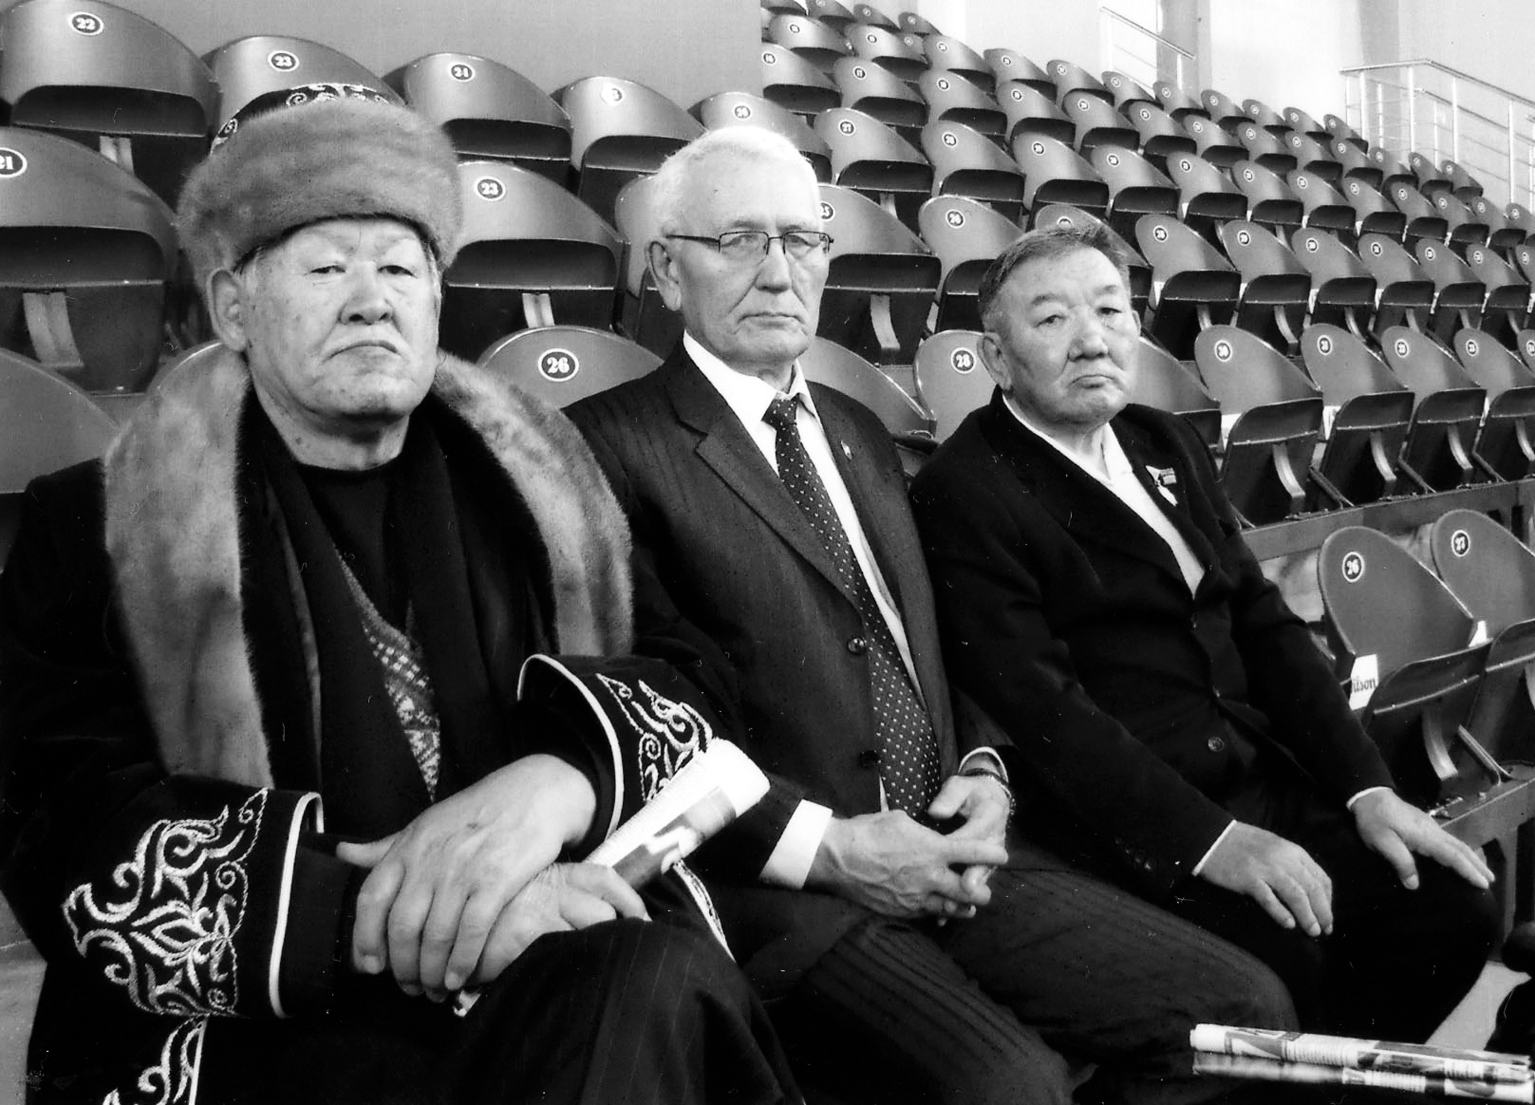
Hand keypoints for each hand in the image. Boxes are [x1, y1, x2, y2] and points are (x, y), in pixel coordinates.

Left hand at [337, 754, 596, 998]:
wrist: (535, 793)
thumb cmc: (479, 811)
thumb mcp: (427, 823)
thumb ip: (386, 846)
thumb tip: (343, 853)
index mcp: (408, 846)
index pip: (371, 899)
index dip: (365, 938)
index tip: (370, 966)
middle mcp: (430, 859)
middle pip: (401, 927)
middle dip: (402, 966)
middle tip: (408, 986)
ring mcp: (463, 871)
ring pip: (435, 936)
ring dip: (431, 971)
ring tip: (434, 988)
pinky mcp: (496, 881)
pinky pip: (471, 932)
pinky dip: (462, 961)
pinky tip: (459, 976)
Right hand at [469, 863, 648, 987]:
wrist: (443, 912)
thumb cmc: (486, 908)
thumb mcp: (521, 889)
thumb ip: (551, 895)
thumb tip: (588, 915)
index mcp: (554, 873)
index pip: (605, 879)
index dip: (630, 901)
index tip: (644, 921)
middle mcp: (552, 886)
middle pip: (604, 908)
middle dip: (616, 932)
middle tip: (620, 953)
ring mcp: (540, 908)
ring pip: (591, 930)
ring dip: (595, 952)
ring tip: (594, 969)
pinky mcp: (527, 932)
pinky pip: (567, 950)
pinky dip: (573, 965)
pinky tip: (566, 975)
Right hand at [807, 809, 1008, 919]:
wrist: (836, 858)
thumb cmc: (866, 832)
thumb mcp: (899, 819)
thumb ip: (922, 832)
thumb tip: (929, 835)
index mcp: (932, 849)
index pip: (973, 852)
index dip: (992, 854)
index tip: (1002, 855)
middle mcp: (930, 877)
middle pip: (971, 891)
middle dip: (981, 889)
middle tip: (983, 887)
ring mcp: (916, 898)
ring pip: (952, 909)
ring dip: (963, 906)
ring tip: (970, 905)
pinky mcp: (902, 911)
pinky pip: (928, 915)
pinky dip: (937, 912)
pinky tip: (938, 910)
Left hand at [927, 773, 1010, 899]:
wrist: (990, 801)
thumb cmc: (970, 793)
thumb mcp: (960, 786)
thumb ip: (950, 798)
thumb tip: (936, 812)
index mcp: (989, 818)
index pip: (973, 833)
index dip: (960, 844)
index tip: (944, 851)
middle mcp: (993, 842)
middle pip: (982, 863)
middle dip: (973, 876)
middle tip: (965, 888)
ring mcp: (987, 860)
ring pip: (976, 880)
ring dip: (963, 896)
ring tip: (950, 909)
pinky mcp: (979, 869)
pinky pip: (970, 887)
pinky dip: (956, 902)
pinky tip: (941, 917)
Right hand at [1199, 821, 1333, 935]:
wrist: (1211, 836)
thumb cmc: (1243, 843)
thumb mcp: (1275, 847)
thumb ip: (1292, 864)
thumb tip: (1309, 892)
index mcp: (1293, 850)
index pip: (1320, 878)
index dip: (1328, 900)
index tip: (1326, 915)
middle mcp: (1284, 858)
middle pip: (1312, 889)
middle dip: (1323, 912)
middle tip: (1325, 929)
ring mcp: (1266, 868)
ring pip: (1296, 895)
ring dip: (1308, 916)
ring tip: (1312, 931)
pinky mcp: (1248, 878)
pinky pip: (1270, 899)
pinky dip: (1281, 913)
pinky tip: (1288, 924)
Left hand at [1352, 789, 1492, 890]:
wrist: (1369, 795)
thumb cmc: (1374, 820)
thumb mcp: (1381, 842)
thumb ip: (1400, 861)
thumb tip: (1415, 884)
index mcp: (1425, 836)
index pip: (1453, 855)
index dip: (1468, 870)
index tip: (1483, 884)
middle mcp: (1433, 830)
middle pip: (1460, 849)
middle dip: (1477, 865)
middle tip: (1491, 880)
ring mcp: (1430, 826)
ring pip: (1456, 843)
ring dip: (1471, 858)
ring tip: (1482, 871)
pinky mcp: (1424, 825)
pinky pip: (1449, 840)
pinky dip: (1460, 851)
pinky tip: (1459, 858)